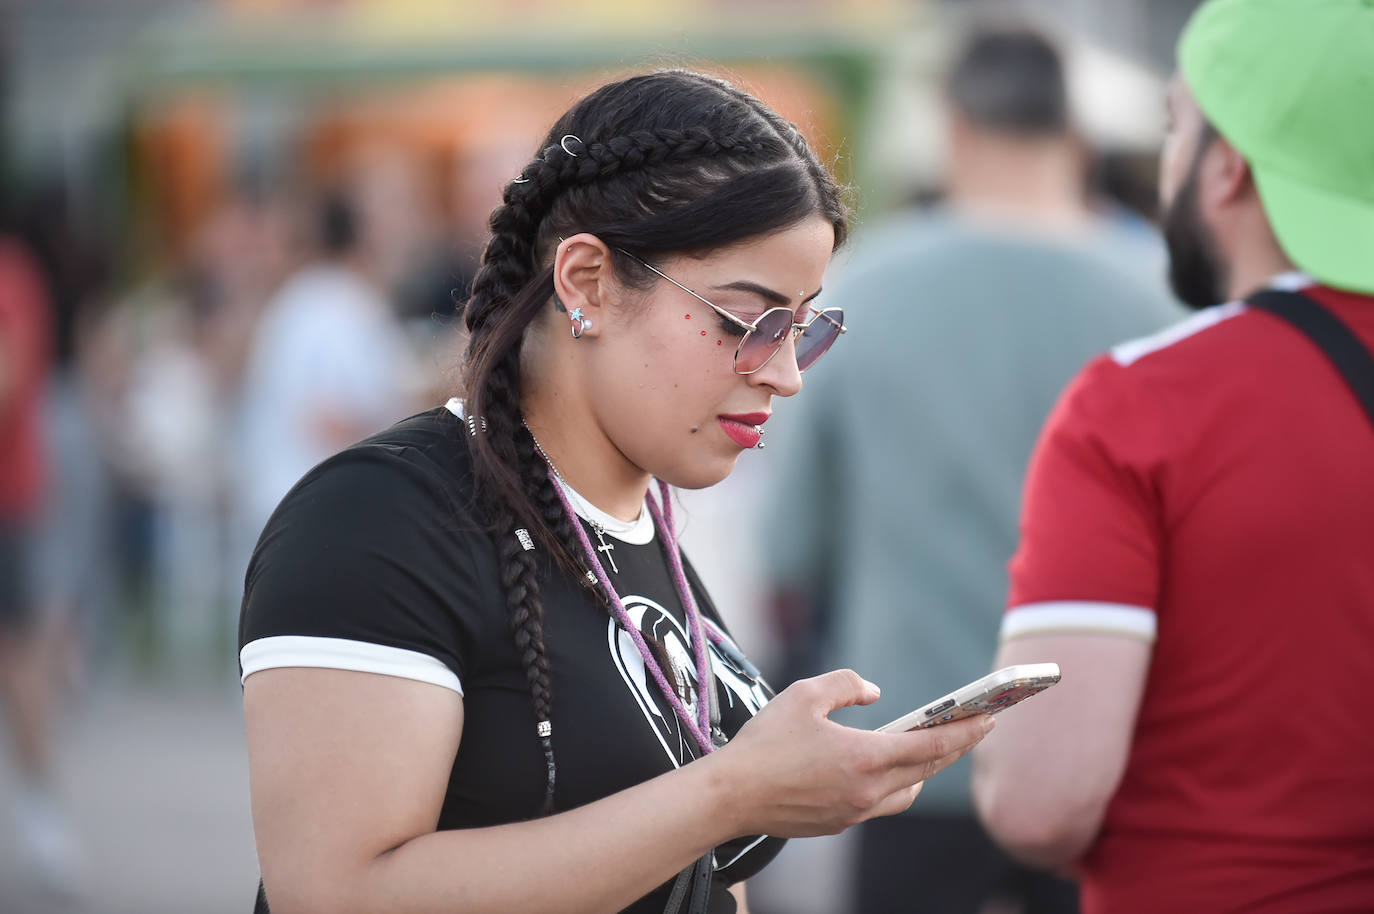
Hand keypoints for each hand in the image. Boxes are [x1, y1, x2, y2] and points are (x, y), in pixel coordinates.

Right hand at [710, 669, 993, 837]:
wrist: (731, 796)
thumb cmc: (765, 743)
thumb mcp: (804, 695)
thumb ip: (846, 685)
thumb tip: (874, 692)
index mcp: (865, 756)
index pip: (931, 744)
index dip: (964, 730)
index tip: (989, 717)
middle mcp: (868, 791)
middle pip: (926, 770)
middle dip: (954, 748)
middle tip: (973, 727)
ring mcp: (855, 812)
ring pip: (906, 792)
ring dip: (924, 771)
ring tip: (930, 748)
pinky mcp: (839, 824)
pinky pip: (880, 804)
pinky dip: (893, 784)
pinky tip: (883, 768)